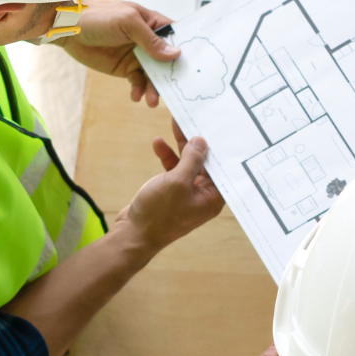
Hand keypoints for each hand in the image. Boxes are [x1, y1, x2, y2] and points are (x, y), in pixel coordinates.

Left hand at [56, 0, 177, 106]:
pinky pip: (138, 82)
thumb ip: (151, 39)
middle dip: (173, 77)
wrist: (68, 28)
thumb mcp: (127, 23)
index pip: (177, 37)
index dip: (187, 51)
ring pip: (154, 75)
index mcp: (154, 24)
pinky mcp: (126, 68)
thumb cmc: (97, 16)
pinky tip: (136, 96)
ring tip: (151, 101)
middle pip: (168, 61)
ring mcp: (138, 56)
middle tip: (176, 93)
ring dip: (155, 88)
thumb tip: (175, 54)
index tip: (196, 68)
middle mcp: (150, 41)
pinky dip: (139, 90)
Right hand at [115, 133, 223, 252]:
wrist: (132, 234)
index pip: (222, 167)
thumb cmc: (158, 214)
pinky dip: (167, 157)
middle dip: (197, 143)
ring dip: (180, 147)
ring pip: (188, 164)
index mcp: (213, 198)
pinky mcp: (171, 193)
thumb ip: (191, 160)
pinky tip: (158, 144)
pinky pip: (173, 170)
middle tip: (192, 120)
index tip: (216, 127)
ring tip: (174, 125)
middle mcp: (203, 196)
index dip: (219, 147)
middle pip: (205, 163)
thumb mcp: (177, 182)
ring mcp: (187, 194)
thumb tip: (201, 142)